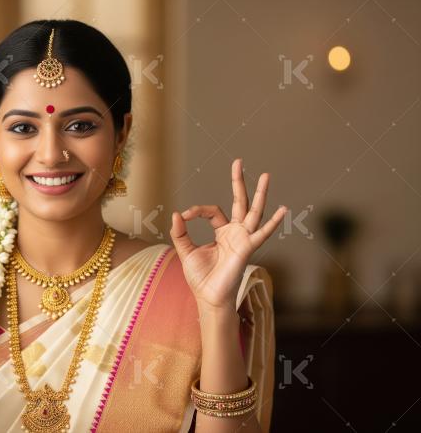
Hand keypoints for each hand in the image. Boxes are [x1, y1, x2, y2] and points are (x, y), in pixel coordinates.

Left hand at [169, 159, 285, 311]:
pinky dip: (273, 223)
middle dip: (239, 182)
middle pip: (239, 202)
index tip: (184, 215)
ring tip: (265, 175)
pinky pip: (262, 234)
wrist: (208, 297)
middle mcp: (235, 233)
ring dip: (259, 194)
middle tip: (238, 162)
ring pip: (253, 212)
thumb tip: (176, 213)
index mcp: (222, 232)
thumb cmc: (200, 277)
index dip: (197, 210)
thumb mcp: (186, 251)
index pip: (213, 210)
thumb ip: (180, 232)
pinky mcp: (247, 248)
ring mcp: (243, 239)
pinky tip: (283, 210)